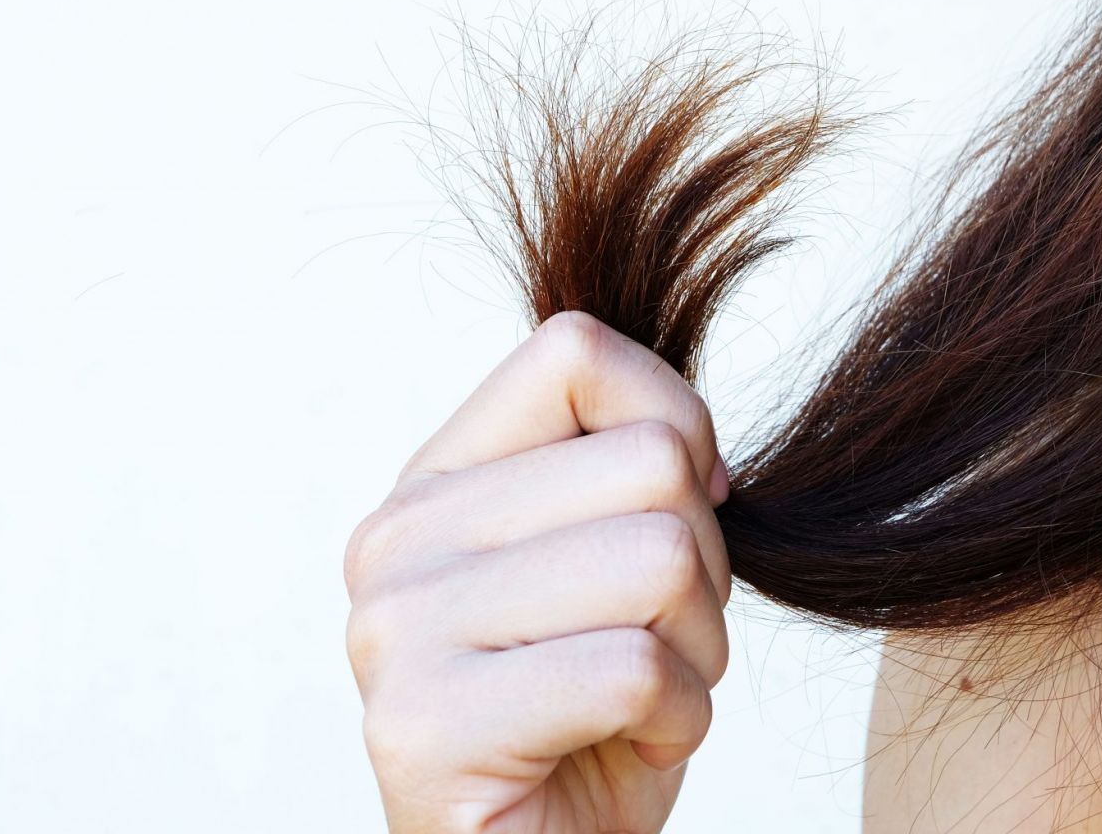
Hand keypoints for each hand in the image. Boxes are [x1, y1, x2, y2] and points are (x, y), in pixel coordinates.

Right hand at [344, 311, 731, 832]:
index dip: (678, 425)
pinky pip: (636, 670)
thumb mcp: (613, 567)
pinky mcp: (423, 727)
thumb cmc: (594, 716)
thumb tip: (695, 448)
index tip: (685, 516)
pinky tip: (627, 748)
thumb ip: (624, 476)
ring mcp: (397, 631)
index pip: (575, 352)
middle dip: (705, 568)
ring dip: (699, 650)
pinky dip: (678, 721)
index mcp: (436, 484)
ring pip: (660, 559)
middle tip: (660, 643)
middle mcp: (397, 541)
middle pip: (651, 464)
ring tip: (644, 699)